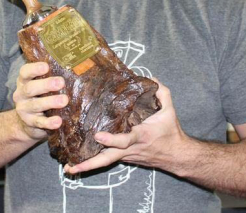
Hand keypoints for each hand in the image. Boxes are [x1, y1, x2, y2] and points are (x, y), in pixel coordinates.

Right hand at [13, 62, 67, 140]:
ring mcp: (24, 110)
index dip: (34, 68)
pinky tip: (58, 121)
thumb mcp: (40, 86)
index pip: (25, 72)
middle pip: (30, 88)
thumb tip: (76, 68)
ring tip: (64, 100)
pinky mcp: (30, 123)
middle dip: (46, 85)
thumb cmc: (39, 97)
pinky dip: (49, 122)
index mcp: (24, 81)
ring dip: (50, 102)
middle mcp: (21, 95)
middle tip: (61, 82)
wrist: (25, 123)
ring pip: (36, 105)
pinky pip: (40, 123)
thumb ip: (50, 77)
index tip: (46, 66)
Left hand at [64, 80, 184, 174]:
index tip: (98, 135)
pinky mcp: (124, 158)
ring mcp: (126, 156)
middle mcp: (130, 149)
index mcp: (141, 136)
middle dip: (89, 164)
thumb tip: (151, 78)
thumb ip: (162, 93)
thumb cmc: (171, 133)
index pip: (124, 140)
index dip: (111, 139)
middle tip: (70, 166)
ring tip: (69, 167)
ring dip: (87, 166)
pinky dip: (93, 162)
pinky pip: (107, 159)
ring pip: (105, 162)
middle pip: (107, 159)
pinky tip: (78, 162)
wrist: (177, 156)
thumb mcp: (170, 111)